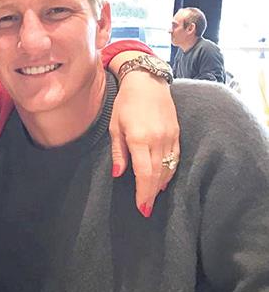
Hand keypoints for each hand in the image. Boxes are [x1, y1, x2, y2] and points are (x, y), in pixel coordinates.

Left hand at [109, 71, 179, 217]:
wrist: (147, 81)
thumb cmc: (125, 103)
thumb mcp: (115, 126)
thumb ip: (119, 152)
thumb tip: (118, 174)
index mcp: (139, 138)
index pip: (144, 173)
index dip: (143, 193)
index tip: (141, 207)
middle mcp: (157, 140)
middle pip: (157, 175)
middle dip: (151, 194)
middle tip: (146, 209)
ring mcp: (170, 137)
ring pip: (168, 169)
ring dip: (161, 185)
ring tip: (152, 197)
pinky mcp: (177, 134)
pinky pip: (175, 158)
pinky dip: (170, 172)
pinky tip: (163, 180)